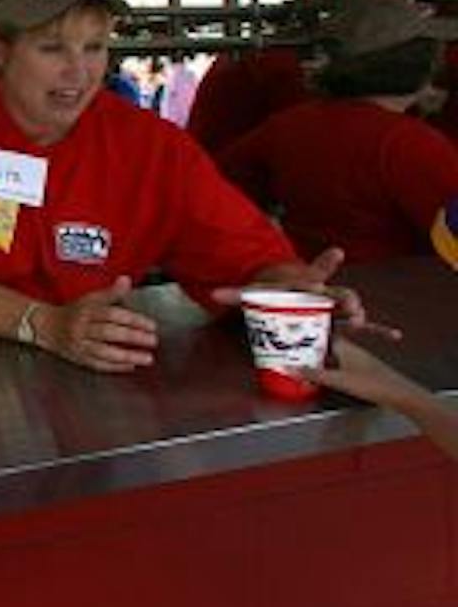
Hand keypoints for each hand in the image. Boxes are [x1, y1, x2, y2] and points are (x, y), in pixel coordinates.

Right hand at [35, 276, 158, 372]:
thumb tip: (126, 280)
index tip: (152, 325)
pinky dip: (114, 367)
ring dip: (127, 356)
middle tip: (153, 341)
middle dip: (132, 337)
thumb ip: (111, 293)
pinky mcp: (78, 358)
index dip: (133, 320)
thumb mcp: (91, 298)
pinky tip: (130, 366)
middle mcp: (82, 327)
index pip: (112, 314)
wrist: (46, 326)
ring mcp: (79, 344)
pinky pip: (97, 364)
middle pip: (108, 333)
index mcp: (87, 310)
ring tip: (147, 358)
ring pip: (103, 351)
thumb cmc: (74, 312)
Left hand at [212, 248, 398, 339]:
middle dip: (344, 298)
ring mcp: (335, 307)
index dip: (319, 271)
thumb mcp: (256, 290)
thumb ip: (236, 293)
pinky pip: (363, 324)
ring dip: (357, 314)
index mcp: (306, 281)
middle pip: (338, 293)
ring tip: (361, 320)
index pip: (314, 275)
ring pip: (351, 309)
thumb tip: (213, 293)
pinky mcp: (341, 321)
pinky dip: (379, 329)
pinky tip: (394, 335)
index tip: (324, 271)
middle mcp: (324, 293)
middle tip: (348, 304)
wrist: (287, 289)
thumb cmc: (274, 290)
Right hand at [296, 337, 432, 414]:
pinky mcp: (363, 372)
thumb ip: (314, 374)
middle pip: (327, 346)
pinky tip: (325, 379)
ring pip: (333, 357)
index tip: (293, 339)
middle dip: (311, 349)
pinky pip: (340, 366)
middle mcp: (352, 351)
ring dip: (320, 361)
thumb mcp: (339, 380)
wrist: (400, 395)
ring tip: (304, 366)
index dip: (308, 335)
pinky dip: (329, 370)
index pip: (322, 334)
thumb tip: (292, 369)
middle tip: (294, 354)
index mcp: (346, 347)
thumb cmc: (372, 384)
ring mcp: (358, 361)